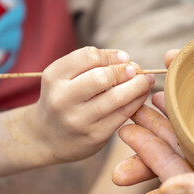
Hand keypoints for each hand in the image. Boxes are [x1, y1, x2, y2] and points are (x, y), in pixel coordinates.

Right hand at [27, 46, 154, 161]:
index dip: (112, 55)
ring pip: (117, 98)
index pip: (89, 56)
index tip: (124, 58)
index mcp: (54, 77)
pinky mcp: (94, 136)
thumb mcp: (63, 77)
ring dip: (138, 86)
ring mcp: (78, 120)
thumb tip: (126, 60)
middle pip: (103, 77)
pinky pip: (122, 115)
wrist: (46, 137)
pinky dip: (136, 102)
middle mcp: (62, 99)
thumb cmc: (63, 99)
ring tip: (147, 81)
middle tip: (137, 70)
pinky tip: (141, 97)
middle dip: (126, 71)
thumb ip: (90, 64)